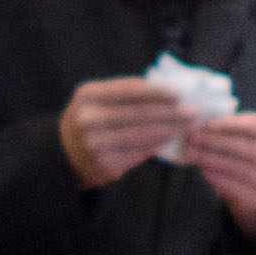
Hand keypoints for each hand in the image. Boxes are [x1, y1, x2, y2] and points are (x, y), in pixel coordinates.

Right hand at [60, 77, 196, 190]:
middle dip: (171, 112)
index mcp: (88, 96)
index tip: (179, 93)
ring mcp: (97, 144)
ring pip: (142, 135)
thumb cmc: (88, 120)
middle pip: (139, 114)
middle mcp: (90, 119)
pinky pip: (139, 152)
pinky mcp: (105, 164)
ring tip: (188, 125)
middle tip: (193, 111)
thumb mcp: (95, 99)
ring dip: (170, 130)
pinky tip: (171, 139)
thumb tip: (165, 91)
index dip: (156, 92)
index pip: (129, 91)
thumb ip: (123, 93)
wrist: (62, 154)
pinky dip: (158, 145)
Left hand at [186, 110, 255, 235]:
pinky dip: (215, 176)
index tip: (205, 124)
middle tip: (192, 138)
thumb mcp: (240, 129)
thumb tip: (197, 122)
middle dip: (216, 142)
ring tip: (192, 153)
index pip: (254, 126)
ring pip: (238, 167)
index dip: (229, 125)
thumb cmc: (242, 145)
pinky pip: (234, 185)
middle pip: (247, 147)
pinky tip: (202, 168)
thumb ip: (225, 124)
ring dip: (211, 159)